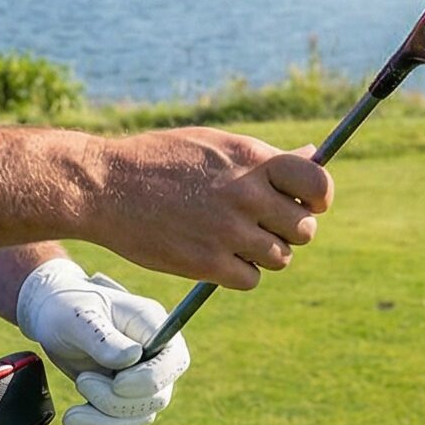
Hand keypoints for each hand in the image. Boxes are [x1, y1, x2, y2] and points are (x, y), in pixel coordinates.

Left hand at [15, 258, 190, 424]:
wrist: (50, 314)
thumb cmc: (66, 305)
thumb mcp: (79, 316)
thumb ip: (104, 338)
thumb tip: (131, 359)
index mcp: (152, 325)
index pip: (174, 360)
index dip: (151, 379)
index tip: (118, 383)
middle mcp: (153, 355)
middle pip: (156, 396)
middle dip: (116, 402)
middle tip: (82, 382)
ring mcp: (140, 379)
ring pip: (139, 417)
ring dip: (105, 424)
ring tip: (71, 417)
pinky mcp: (124, 399)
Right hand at [90, 128, 330, 289]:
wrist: (105, 186)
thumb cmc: (159, 160)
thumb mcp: (215, 145)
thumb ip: (264, 156)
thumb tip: (312, 153)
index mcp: (252, 159)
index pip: (318, 184)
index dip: (319, 198)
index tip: (307, 203)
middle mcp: (247, 195)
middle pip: (304, 228)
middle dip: (288, 230)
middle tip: (261, 225)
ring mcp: (228, 231)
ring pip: (281, 257)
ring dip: (264, 254)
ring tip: (233, 240)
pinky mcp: (208, 264)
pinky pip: (251, 279)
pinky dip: (239, 273)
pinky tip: (217, 256)